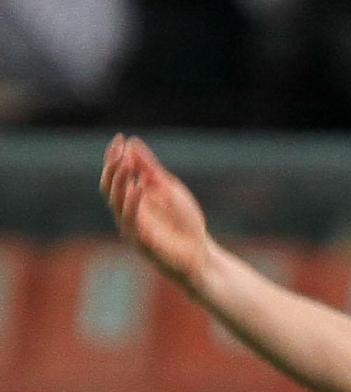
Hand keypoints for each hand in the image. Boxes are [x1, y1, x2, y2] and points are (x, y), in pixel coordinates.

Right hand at [99, 134, 211, 286]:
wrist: (200, 253)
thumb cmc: (184, 222)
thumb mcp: (169, 189)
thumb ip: (150, 170)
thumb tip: (132, 144)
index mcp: (133, 198)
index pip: (116, 175)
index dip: (114, 157)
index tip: (120, 138)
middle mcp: (128, 212)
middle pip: (110, 187)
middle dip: (113, 167)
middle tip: (119, 150)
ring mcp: (133, 227)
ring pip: (116, 202)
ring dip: (120, 181)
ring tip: (125, 163)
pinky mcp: (142, 242)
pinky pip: (132, 221)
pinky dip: (133, 203)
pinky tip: (137, 188)